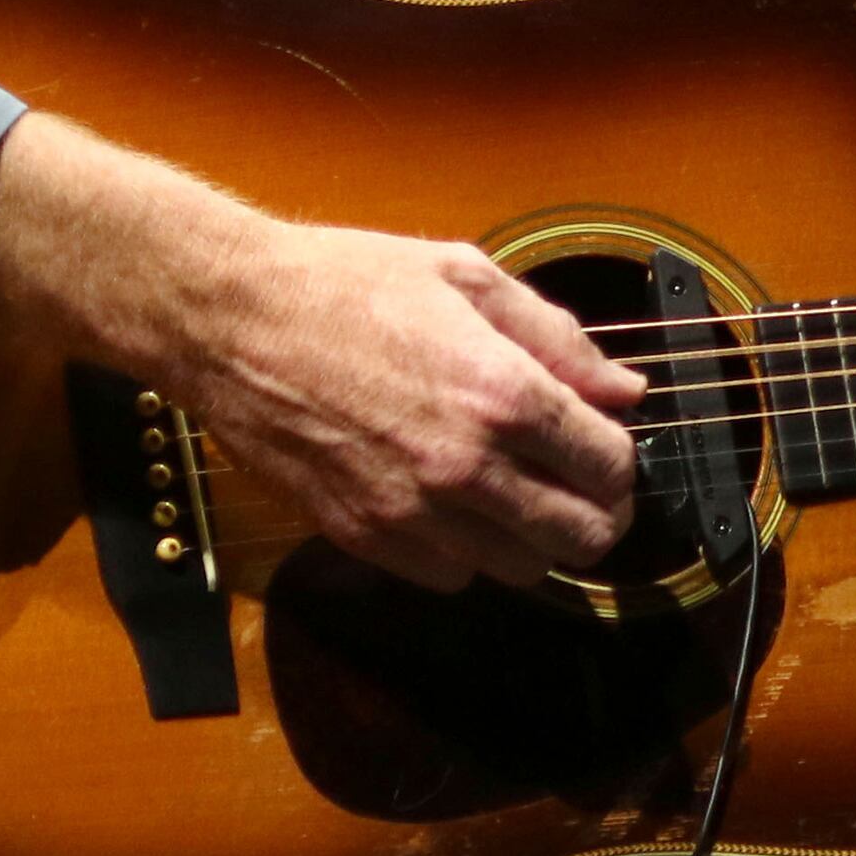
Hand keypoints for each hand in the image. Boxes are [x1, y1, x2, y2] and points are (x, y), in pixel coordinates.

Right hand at [180, 219, 647, 591]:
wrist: (231, 321)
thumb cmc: (344, 283)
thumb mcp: (466, 277)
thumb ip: (559, 339)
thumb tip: (625, 390)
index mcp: (503, 393)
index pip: (611, 467)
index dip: (621, 458)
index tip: (605, 444)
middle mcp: (465, 466)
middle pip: (582, 538)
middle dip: (597, 512)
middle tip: (578, 483)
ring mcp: (411, 512)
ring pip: (521, 570)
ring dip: (532, 536)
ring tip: (512, 487)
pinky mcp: (363, 537)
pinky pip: (450, 579)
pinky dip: (467, 553)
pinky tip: (453, 504)